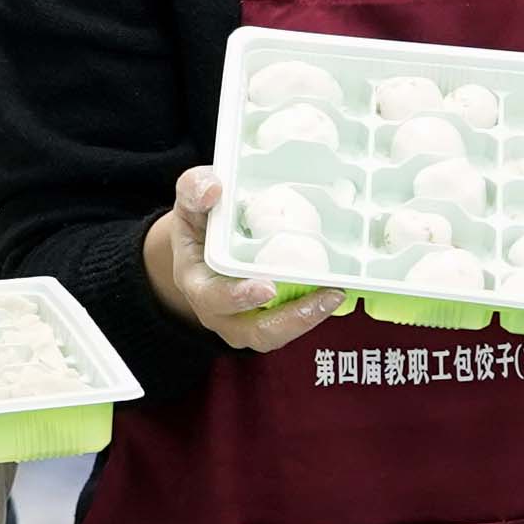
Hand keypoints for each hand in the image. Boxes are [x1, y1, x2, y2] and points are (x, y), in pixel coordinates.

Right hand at [145, 166, 348, 354]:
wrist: (200, 247)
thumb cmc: (197, 223)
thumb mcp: (189, 201)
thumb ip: (194, 188)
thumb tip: (214, 189)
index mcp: (197, 284)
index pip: (213, 298)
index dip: (239, 297)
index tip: (267, 288)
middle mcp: (218, 312)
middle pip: (253, 331)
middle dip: (289, 319)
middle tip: (323, 296)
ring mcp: (241, 322)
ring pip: (273, 335)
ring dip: (306, 320)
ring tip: (334, 296)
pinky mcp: (263, 321)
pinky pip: (286, 326)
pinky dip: (310, 314)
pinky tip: (333, 294)